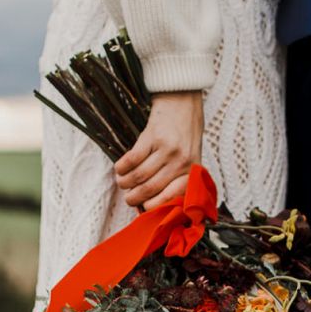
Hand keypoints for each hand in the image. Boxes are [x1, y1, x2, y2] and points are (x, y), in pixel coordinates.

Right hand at [114, 91, 203, 209]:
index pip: (171, 196)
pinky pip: (132, 158)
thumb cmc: (185, 135)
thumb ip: (179, 178)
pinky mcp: (153, 136)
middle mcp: (180, 162)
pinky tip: (119, 169)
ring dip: (126, 183)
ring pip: (139, 175)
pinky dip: (122, 167)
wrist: (183, 103)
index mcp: (191, 171)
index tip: (144, 208)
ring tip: (121, 183)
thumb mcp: (191, 158)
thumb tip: (155, 201)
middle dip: (135, 197)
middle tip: (128, 199)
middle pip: (151, 188)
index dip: (154, 206)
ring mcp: (167, 149)